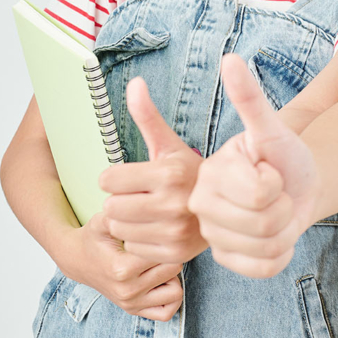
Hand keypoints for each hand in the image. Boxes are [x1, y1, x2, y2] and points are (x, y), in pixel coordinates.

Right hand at [59, 213, 182, 320]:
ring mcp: (130, 304)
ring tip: (158, 263)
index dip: (167, 239)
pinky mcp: (133, 311)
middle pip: (174, 269)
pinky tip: (160, 280)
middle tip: (161, 246)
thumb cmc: (94, 237)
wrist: (77, 259)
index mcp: (122, 268)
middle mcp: (127, 290)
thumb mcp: (103, 221)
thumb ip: (118, 213)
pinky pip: (167, 312)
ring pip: (176, 292)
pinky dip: (170, 297)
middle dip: (172, 255)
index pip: (166, 253)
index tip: (161, 232)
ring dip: (172, 277)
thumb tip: (137, 205)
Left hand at [99, 78, 205, 263]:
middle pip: (110, 207)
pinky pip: (133, 249)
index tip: (133, 178)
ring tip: (147, 213)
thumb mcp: (170, 145)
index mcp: (169, 172)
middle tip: (139, 197)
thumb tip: (134, 83)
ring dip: (126, 223)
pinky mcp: (175, 254)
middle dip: (119, 201)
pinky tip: (156, 231)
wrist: (229, 208)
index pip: (107, 180)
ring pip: (118, 229)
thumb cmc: (189, 175)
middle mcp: (173, 203)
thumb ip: (148, 116)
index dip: (116, 178)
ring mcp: (175, 231)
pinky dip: (139, 242)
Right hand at [187, 54, 315, 277]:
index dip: (277, 182)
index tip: (268, 170)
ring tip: (276, 212)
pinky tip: (275, 236)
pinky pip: (266, 267)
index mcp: (205, 175)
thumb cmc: (283, 155)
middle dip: (284, 207)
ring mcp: (212, 237)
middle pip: (264, 223)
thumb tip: (230, 58)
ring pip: (268, 247)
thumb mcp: (271, 128)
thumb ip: (249, 97)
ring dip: (286, 230)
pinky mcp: (228, 261)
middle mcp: (200, 207)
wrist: (295, 184)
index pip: (260, 193)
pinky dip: (282, 253)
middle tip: (277, 194)